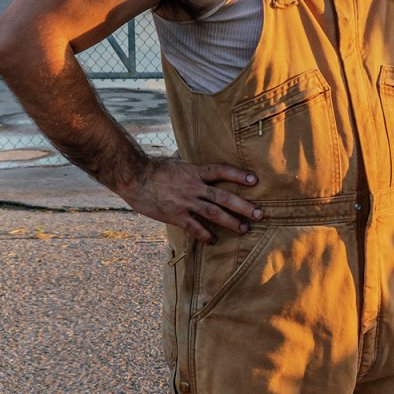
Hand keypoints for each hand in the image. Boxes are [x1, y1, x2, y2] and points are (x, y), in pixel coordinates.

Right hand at [117, 157, 260, 241]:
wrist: (134, 178)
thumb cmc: (152, 168)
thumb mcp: (172, 161)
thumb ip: (184, 160)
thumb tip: (185, 153)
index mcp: (194, 171)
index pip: (221, 171)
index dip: (238, 175)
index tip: (254, 181)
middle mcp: (193, 187)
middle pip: (223, 196)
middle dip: (243, 205)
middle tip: (259, 213)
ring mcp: (185, 202)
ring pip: (213, 213)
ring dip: (231, 221)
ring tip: (244, 228)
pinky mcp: (176, 215)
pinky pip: (194, 227)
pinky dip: (205, 235)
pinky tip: (213, 240)